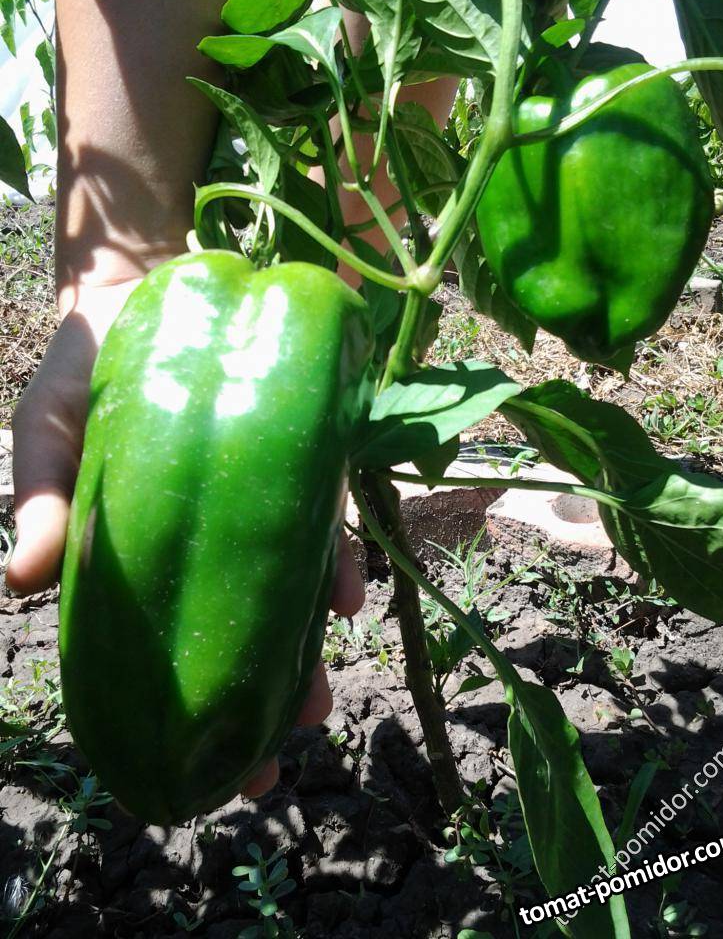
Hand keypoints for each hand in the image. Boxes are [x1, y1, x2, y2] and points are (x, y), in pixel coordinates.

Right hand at [7, 280, 364, 801]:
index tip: (198, 781)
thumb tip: (15, 576)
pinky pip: (321, 521)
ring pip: (285, 594)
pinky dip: (332, 563)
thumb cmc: (87, 371)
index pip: (157, 649)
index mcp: (143, 551)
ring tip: (315, 700)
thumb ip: (40, 495)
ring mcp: (256, 504)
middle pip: (235, 634)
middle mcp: (207, 538)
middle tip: (272, 759)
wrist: (147, 290)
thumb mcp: (49, 429)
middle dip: (256, 703)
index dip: (173, 715)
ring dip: (305, 651)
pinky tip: (342, 598)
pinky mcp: (296, 460)